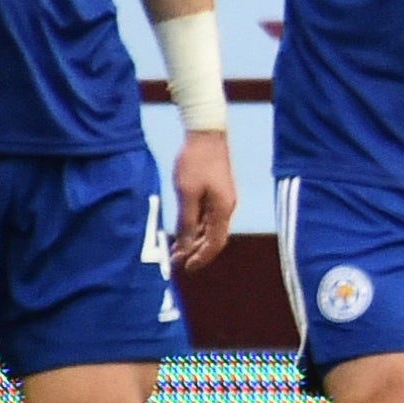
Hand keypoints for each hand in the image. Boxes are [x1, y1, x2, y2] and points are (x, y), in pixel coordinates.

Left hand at [168, 129, 232, 272]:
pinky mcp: (217, 192)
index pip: (215, 243)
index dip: (201, 258)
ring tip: (176, 250)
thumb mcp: (187, 194)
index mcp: (222, 209)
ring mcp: (223, 200)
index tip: (185, 268)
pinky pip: (208, 218)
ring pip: (210, 229)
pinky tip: (183, 230)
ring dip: (194, 241)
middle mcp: (226, 207)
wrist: (206, 134)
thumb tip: (184, 246)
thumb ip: (186, 222)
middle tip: (176, 262)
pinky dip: (196, 228)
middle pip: (214, 239)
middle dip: (196, 252)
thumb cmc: (195, 162)